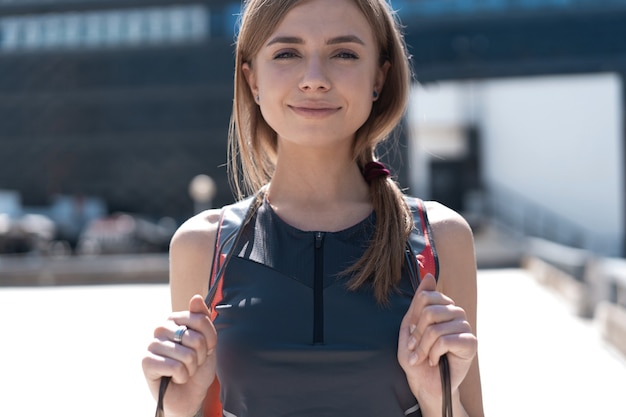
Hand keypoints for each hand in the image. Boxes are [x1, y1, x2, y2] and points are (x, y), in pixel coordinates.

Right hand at [142, 295, 216, 415]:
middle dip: (200, 356)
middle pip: (195, 337)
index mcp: (176, 319)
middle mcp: (161, 328)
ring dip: (191, 368)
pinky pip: (175, 366)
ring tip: (185, 370)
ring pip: (186, 354)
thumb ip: (203, 319)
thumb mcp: (208, 342)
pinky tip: (175, 378)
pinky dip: (182, 376)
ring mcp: (152, 344)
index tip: (207, 349)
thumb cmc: (198, 368)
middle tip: (193, 362)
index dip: (211, 339)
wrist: (189, 395)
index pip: (201, 320)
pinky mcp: (146, 362)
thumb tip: (196, 297)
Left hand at [397, 274, 476, 402]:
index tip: (411, 334)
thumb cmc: (418, 357)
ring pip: (435, 328)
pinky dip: (434, 354)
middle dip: (417, 334)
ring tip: (425, 358)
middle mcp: (455, 313)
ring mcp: (465, 326)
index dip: (413, 317)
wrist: (426, 384)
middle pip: (429, 311)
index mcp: (441, 306)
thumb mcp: (410, 327)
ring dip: (424, 347)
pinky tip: (436, 361)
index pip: (425, 296)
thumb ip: (417, 303)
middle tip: (416, 349)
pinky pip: (445, 340)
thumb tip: (428, 275)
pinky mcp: (471, 342)